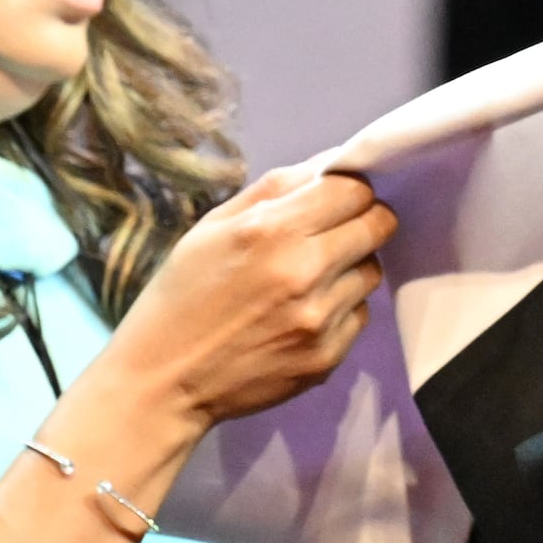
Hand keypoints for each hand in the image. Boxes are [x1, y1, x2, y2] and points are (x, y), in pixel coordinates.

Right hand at [86, 161, 396, 436]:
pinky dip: (340, 309)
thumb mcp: (213, 227)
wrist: (164, 381)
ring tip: (309, 278)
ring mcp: (320, 318)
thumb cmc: (181, 295)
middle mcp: (305, 271)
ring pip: (372, 272)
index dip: (350, 188)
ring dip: (350, 267)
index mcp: (271, 230)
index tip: (336, 198)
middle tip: (333, 233)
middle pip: (378, 225)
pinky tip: (302, 314)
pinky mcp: (329, 356)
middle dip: (361, 221)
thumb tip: (331, 162)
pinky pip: (359, 315)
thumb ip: (276, 189)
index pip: (355, 189)